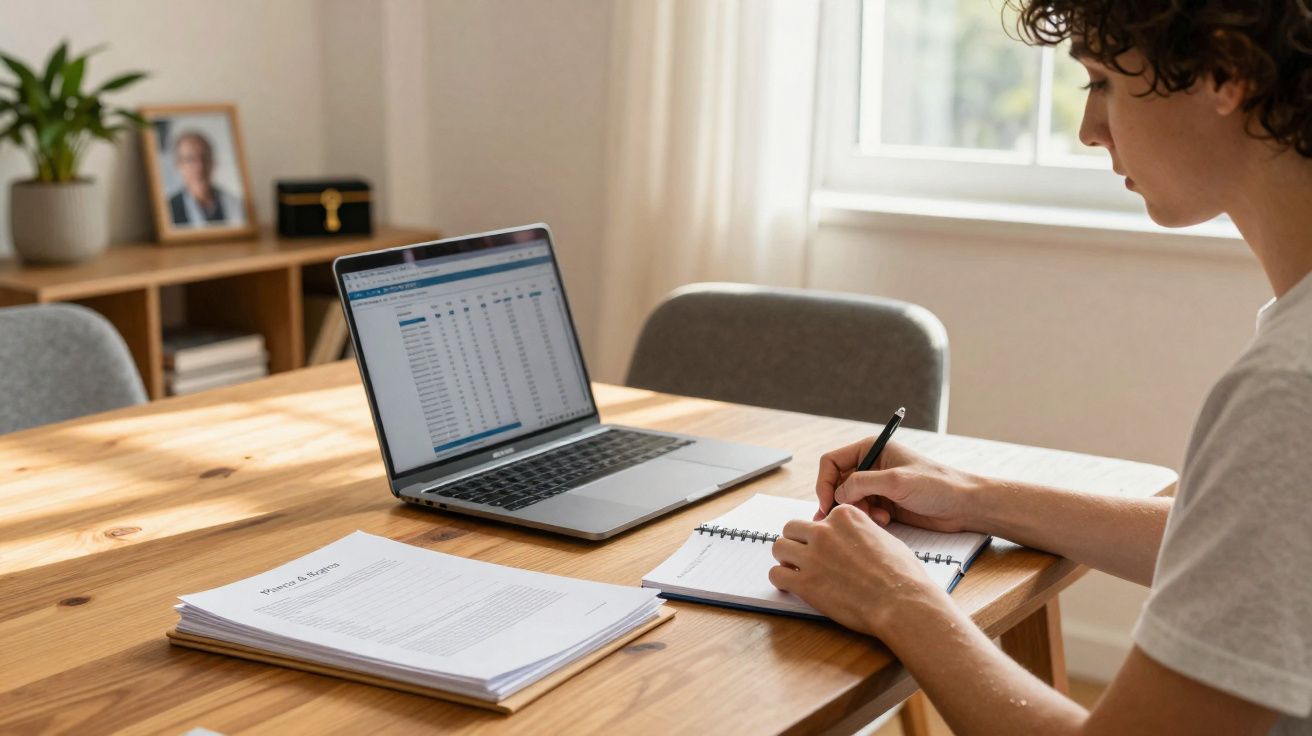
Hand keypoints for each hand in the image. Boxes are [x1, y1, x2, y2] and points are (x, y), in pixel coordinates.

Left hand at [769, 505, 946, 636]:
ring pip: (779, 547)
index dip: (823, 534)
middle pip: (793, 528)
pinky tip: (792, 585)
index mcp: (845, 516)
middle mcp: (825, 531)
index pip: (820, 517)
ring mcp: (813, 555)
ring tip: (796, 570)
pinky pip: (776, 574)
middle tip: (807, 557)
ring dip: (786, 558)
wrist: (902, 603)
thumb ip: (861, 532)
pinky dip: (782, 580)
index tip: (828, 547)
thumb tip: (855, 538)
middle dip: (798, 542)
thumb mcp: (885, 538)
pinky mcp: (805, 582)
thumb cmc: (902, 574)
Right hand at [814, 440, 982, 532]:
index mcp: (872, 449)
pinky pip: (863, 512)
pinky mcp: (885, 504)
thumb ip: (862, 483)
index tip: (828, 504)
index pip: (831, 462)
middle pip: (837, 483)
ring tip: (877, 519)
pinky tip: (885, 521)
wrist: (964, 505)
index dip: (825, 483)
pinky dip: (868, 519)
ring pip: (849, 500)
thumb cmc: (937, 485)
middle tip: (845, 518)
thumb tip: (837, 495)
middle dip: (839, 501)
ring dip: (857, 512)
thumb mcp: (896, 480)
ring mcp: (878, 486)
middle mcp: (871, 466)